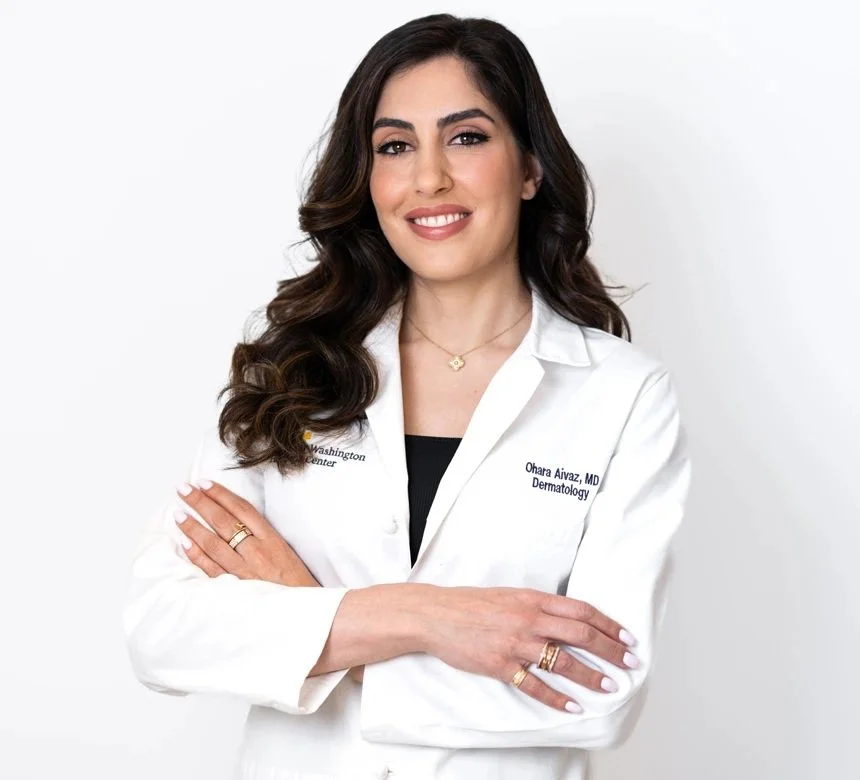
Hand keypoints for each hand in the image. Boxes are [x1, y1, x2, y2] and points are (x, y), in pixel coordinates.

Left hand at [173, 479, 318, 585]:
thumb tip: (235, 519)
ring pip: (213, 543)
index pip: (242, 509)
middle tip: (184, 490)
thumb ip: (262, 535)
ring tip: (178, 515)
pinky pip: (211, 568)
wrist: (305, 611)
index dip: (221, 494)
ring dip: (193, 527)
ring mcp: (244, 570)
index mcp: (271, 539)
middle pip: (224, 521)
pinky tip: (185, 544)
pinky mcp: (235, 588)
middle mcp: (257, 551)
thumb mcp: (285, 550)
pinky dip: (197, 555)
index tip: (204, 483)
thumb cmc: (295, 582)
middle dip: (201, 503)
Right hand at [420, 585, 638, 712]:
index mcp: (532, 599)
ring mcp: (515, 643)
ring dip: (591, 675)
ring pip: (563, 661)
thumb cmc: (471, 604)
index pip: (581, 610)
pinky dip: (556, 697)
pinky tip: (572, 705)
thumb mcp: (509, 595)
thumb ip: (537, 606)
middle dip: (610, 649)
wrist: (436, 614)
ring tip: (610, 686)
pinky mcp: (500, 665)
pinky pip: (534, 685)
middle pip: (580, 634)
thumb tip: (568, 618)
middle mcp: (528, 619)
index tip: (627, 637)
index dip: (608, 624)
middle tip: (631, 662)